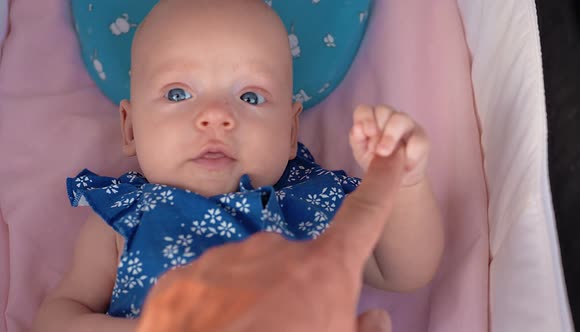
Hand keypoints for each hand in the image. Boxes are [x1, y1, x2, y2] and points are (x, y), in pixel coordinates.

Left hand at [136, 149, 406, 331]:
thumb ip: (362, 330)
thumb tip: (374, 317)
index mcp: (322, 270)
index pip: (364, 216)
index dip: (382, 183)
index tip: (391, 154)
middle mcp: (275, 250)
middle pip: (294, 264)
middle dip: (292, 292)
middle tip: (282, 328)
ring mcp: (225, 259)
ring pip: (247, 275)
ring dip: (249, 301)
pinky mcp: (183, 277)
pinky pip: (207, 287)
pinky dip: (211, 308)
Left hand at [350, 104, 429, 186]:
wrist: (396, 180)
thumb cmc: (376, 161)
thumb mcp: (362, 153)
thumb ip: (357, 140)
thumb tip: (357, 128)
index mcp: (372, 119)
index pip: (365, 109)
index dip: (365, 118)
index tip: (367, 134)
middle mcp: (389, 117)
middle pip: (383, 110)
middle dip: (378, 129)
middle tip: (376, 149)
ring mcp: (407, 125)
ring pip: (400, 119)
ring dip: (391, 136)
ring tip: (385, 154)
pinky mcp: (422, 138)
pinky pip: (418, 140)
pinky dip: (410, 154)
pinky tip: (404, 166)